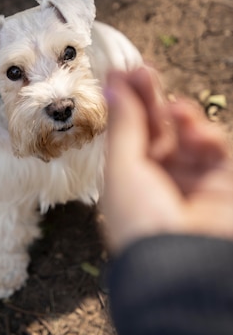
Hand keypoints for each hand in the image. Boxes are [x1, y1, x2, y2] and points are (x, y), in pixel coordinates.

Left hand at [102, 67, 232, 252]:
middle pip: (155, 132)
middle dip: (149, 100)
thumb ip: (125, 125)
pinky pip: (213, 151)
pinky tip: (189, 123)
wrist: (183, 266)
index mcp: (127, 180)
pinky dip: (204, 133)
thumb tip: (114, 85)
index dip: (125, 104)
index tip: (119, 72)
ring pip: (185, 138)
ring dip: (178, 115)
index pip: (127, 135)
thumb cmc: (140, 221)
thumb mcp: (123, 167)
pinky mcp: (220, 187)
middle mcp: (158, 181)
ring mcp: (190, 184)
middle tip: (142, 69)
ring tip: (171, 104)